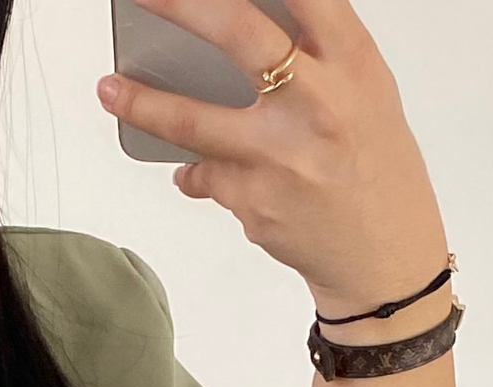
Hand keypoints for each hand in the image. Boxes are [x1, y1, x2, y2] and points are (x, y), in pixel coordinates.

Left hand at [98, 0, 448, 326]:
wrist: (383, 255)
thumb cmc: (372, 163)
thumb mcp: (364, 90)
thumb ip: (317, 50)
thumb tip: (238, 23)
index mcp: (353, 62)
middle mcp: (318, 103)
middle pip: (240, 34)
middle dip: (182, 4)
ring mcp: (283, 157)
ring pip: (195, 121)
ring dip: (143, 104)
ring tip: (109, 90)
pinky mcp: (255, 204)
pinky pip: (207, 175)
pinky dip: (199, 170)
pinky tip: (198, 171)